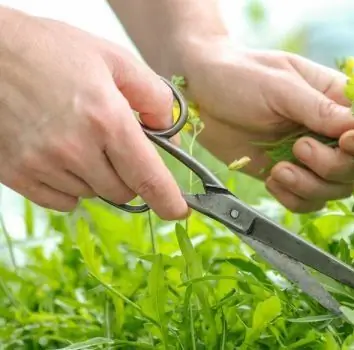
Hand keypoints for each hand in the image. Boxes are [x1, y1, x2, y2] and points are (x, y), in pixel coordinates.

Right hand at [0, 8, 187, 219]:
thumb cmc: (50, 50)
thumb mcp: (114, 59)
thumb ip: (153, 95)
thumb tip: (170, 132)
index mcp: (106, 119)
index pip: (148, 177)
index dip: (168, 200)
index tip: (178, 211)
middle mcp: (74, 149)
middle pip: (122, 192)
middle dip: (130, 175)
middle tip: (118, 146)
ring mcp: (41, 164)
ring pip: (91, 195)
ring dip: (97, 177)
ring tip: (81, 139)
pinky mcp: (15, 173)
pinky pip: (60, 201)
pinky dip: (70, 187)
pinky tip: (62, 157)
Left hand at [171, 39, 353, 212]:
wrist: (196, 94)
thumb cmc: (239, 75)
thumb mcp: (281, 85)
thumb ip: (320, 109)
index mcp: (337, 100)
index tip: (346, 142)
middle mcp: (330, 131)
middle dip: (333, 167)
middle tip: (300, 148)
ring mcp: (311, 157)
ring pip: (337, 190)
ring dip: (311, 185)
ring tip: (280, 168)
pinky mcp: (289, 176)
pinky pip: (308, 203)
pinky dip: (293, 198)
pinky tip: (272, 179)